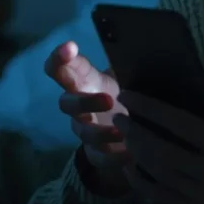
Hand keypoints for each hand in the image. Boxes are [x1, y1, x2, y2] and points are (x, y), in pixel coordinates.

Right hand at [45, 41, 129, 190]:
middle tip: (108, 98)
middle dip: (84, 101)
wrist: (137, 123)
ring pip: (84, 132)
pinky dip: (114, 157)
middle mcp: (79, 107)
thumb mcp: (127, 74)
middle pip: (67, 103)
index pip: (60, 68)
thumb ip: (126, 63)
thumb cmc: (128, 91)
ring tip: (122, 132)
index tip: (70, 46)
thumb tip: (145, 49)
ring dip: (101, 132)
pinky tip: (131, 155)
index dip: (59, 58)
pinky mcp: (97, 153)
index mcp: (84, 82)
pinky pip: (99, 157)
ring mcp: (86, 130)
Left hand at [113, 87, 203, 203]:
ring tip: (124, 134)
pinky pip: (161, 198)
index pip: (182, 124)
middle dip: (136, 131)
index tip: (129, 95)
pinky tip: (130, 167)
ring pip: (159, 174)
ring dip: (136, 153)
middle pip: (162, 151)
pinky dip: (141, 183)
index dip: (152, 109)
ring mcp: (202, 198)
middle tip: (119, 115)